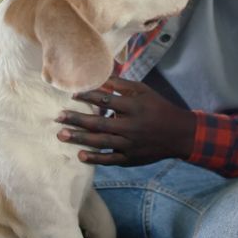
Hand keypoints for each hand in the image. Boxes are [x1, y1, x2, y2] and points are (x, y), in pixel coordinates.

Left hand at [56, 76, 195, 165]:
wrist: (179, 134)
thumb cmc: (158, 108)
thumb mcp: (144, 91)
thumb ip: (121, 85)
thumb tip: (99, 78)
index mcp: (134, 107)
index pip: (106, 101)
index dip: (88, 97)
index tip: (72, 95)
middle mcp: (131, 126)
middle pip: (99, 124)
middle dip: (76, 120)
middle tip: (58, 117)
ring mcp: (130, 144)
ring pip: (101, 142)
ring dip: (79, 139)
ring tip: (61, 135)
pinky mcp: (131, 158)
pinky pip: (110, 159)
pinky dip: (95, 158)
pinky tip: (80, 155)